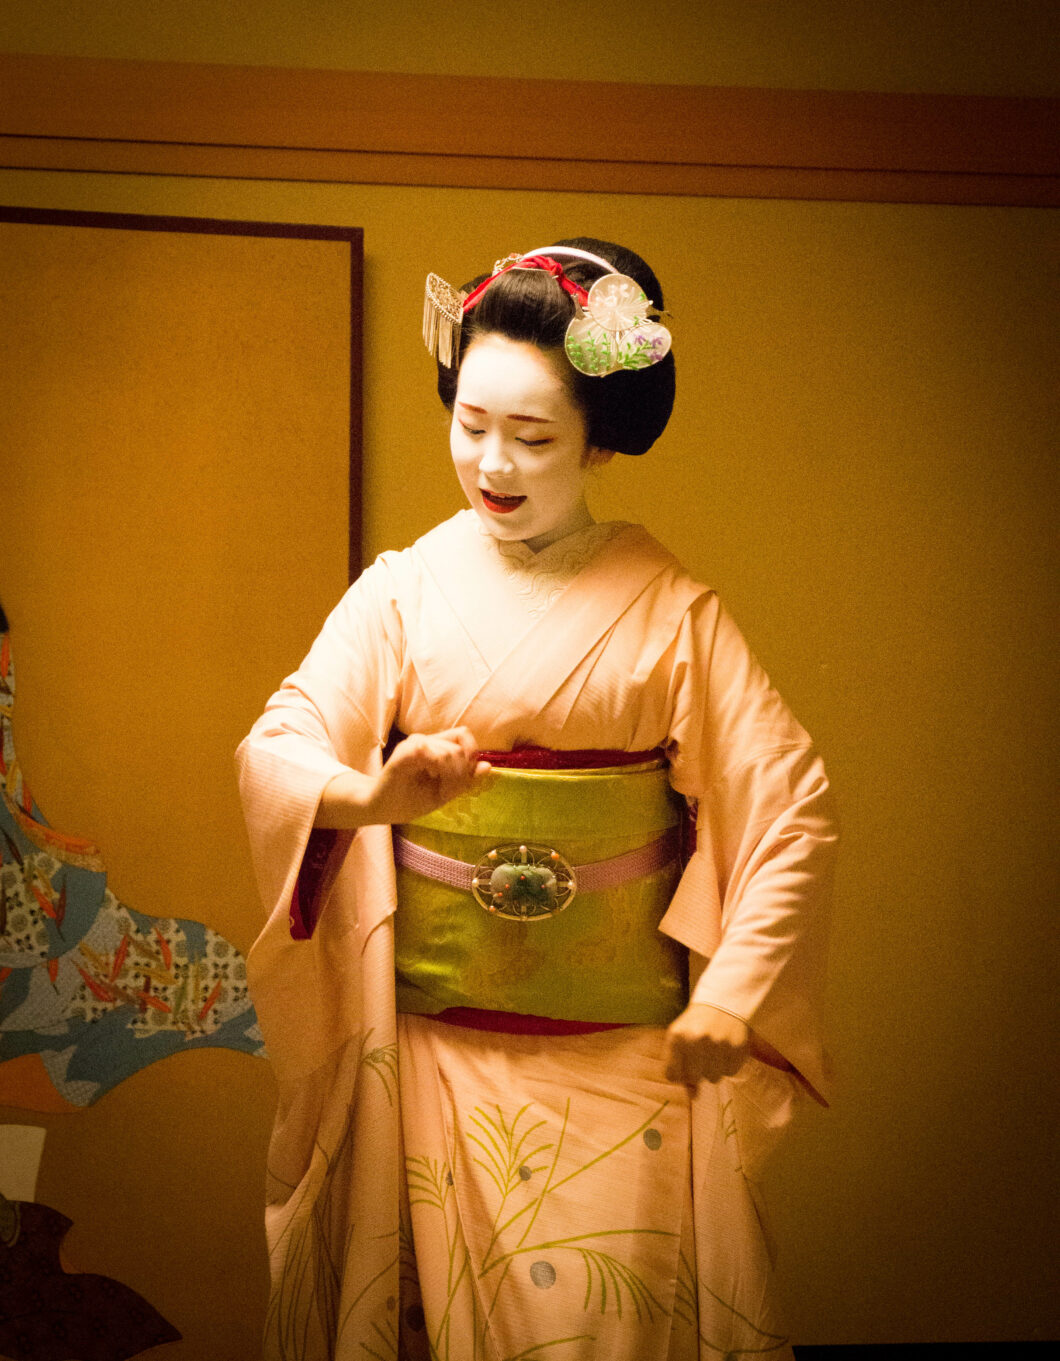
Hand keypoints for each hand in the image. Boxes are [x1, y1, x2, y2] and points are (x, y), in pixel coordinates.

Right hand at [369, 728, 489, 824]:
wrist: (382, 808)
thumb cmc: (412, 800)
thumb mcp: (444, 793)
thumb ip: (465, 779)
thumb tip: (488, 766)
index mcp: (436, 747)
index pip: (463, 736)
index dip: (471, 752)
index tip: (465, 775)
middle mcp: (425, 740)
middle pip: (458, 747)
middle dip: (460, 772)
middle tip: (445, 788)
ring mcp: (413, 744)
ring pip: (447, 751)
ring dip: (448, 773)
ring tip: (433, 784)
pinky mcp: (403, 753)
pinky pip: (427, 751)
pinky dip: (434, 766)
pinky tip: (426, 777)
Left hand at [663, 1003, 750, 1086]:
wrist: (723, 1002)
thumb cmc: (697, 1024)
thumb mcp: (680, 1038)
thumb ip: (680, 1066)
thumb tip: (693, 1097)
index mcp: (677, 1037)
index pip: (672, 1075)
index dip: (679, 1072)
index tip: (684, 1062)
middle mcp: (696, 1041)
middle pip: (693, 1078)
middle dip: (696, 1071)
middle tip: (701, 1054)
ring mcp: (718, 1044)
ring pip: (713, 1078)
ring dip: (714, 1068)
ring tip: (715, 1048)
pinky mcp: (736, 1048)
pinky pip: (730, 1072)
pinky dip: (728, 1064)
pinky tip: (726, 1048)